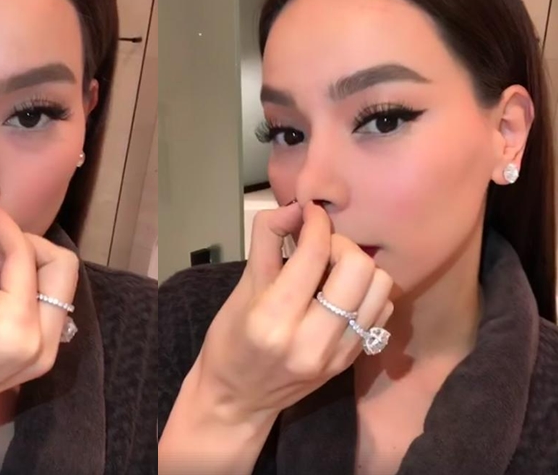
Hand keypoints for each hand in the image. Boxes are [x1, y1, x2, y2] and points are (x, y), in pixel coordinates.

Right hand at [0, 198, 78, 440]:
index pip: (23, 254)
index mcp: (17, 327)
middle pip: (61, 266)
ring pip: (60, 285)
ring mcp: (45, 353)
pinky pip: (50, 305)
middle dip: (27, 243)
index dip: (0, 222)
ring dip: (30, 263)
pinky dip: (29, 285)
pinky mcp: (39, 357)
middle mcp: (43, 342)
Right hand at [194, 202, 393, 424]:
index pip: (313, 255)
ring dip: (359, 268)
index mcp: (273, 320)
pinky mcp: (351, 360)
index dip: (316, 223)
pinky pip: (380, 311)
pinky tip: (341, 293)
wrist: (237, 401)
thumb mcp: (240, 288)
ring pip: (379, 288)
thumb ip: (267, 241)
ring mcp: (337, 355)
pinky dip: (366, 292)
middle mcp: (311, 340)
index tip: (309, 213)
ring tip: (332, 270)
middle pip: (358, 268)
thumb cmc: (228, 342)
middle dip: (340, 244)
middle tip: (320, 246)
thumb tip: (294, 207)